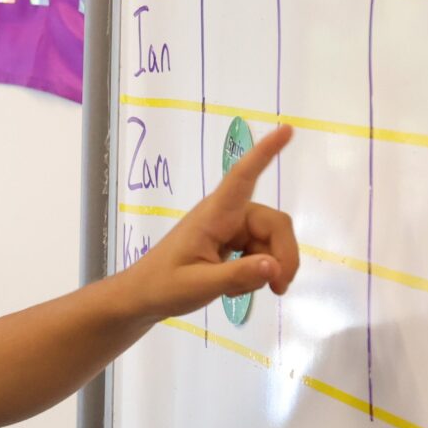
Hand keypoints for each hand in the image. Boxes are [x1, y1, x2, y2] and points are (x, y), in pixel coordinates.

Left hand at [129, 125, 300, 319]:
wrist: (141, 298)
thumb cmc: (162, 286)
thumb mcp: (200, 285)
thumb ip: (238, 275)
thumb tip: (275, 266)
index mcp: (214, 215)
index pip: (242, 176)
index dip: (265, 152)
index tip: (286, 129)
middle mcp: (226, 215)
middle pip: (274, 223)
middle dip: (283, 255)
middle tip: (278, 289)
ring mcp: (230, 228)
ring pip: (271, 240)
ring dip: (268, 268)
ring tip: (241, 291)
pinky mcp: (231, 241)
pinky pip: (261, 251)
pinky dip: (257, 271)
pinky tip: (236, 288)